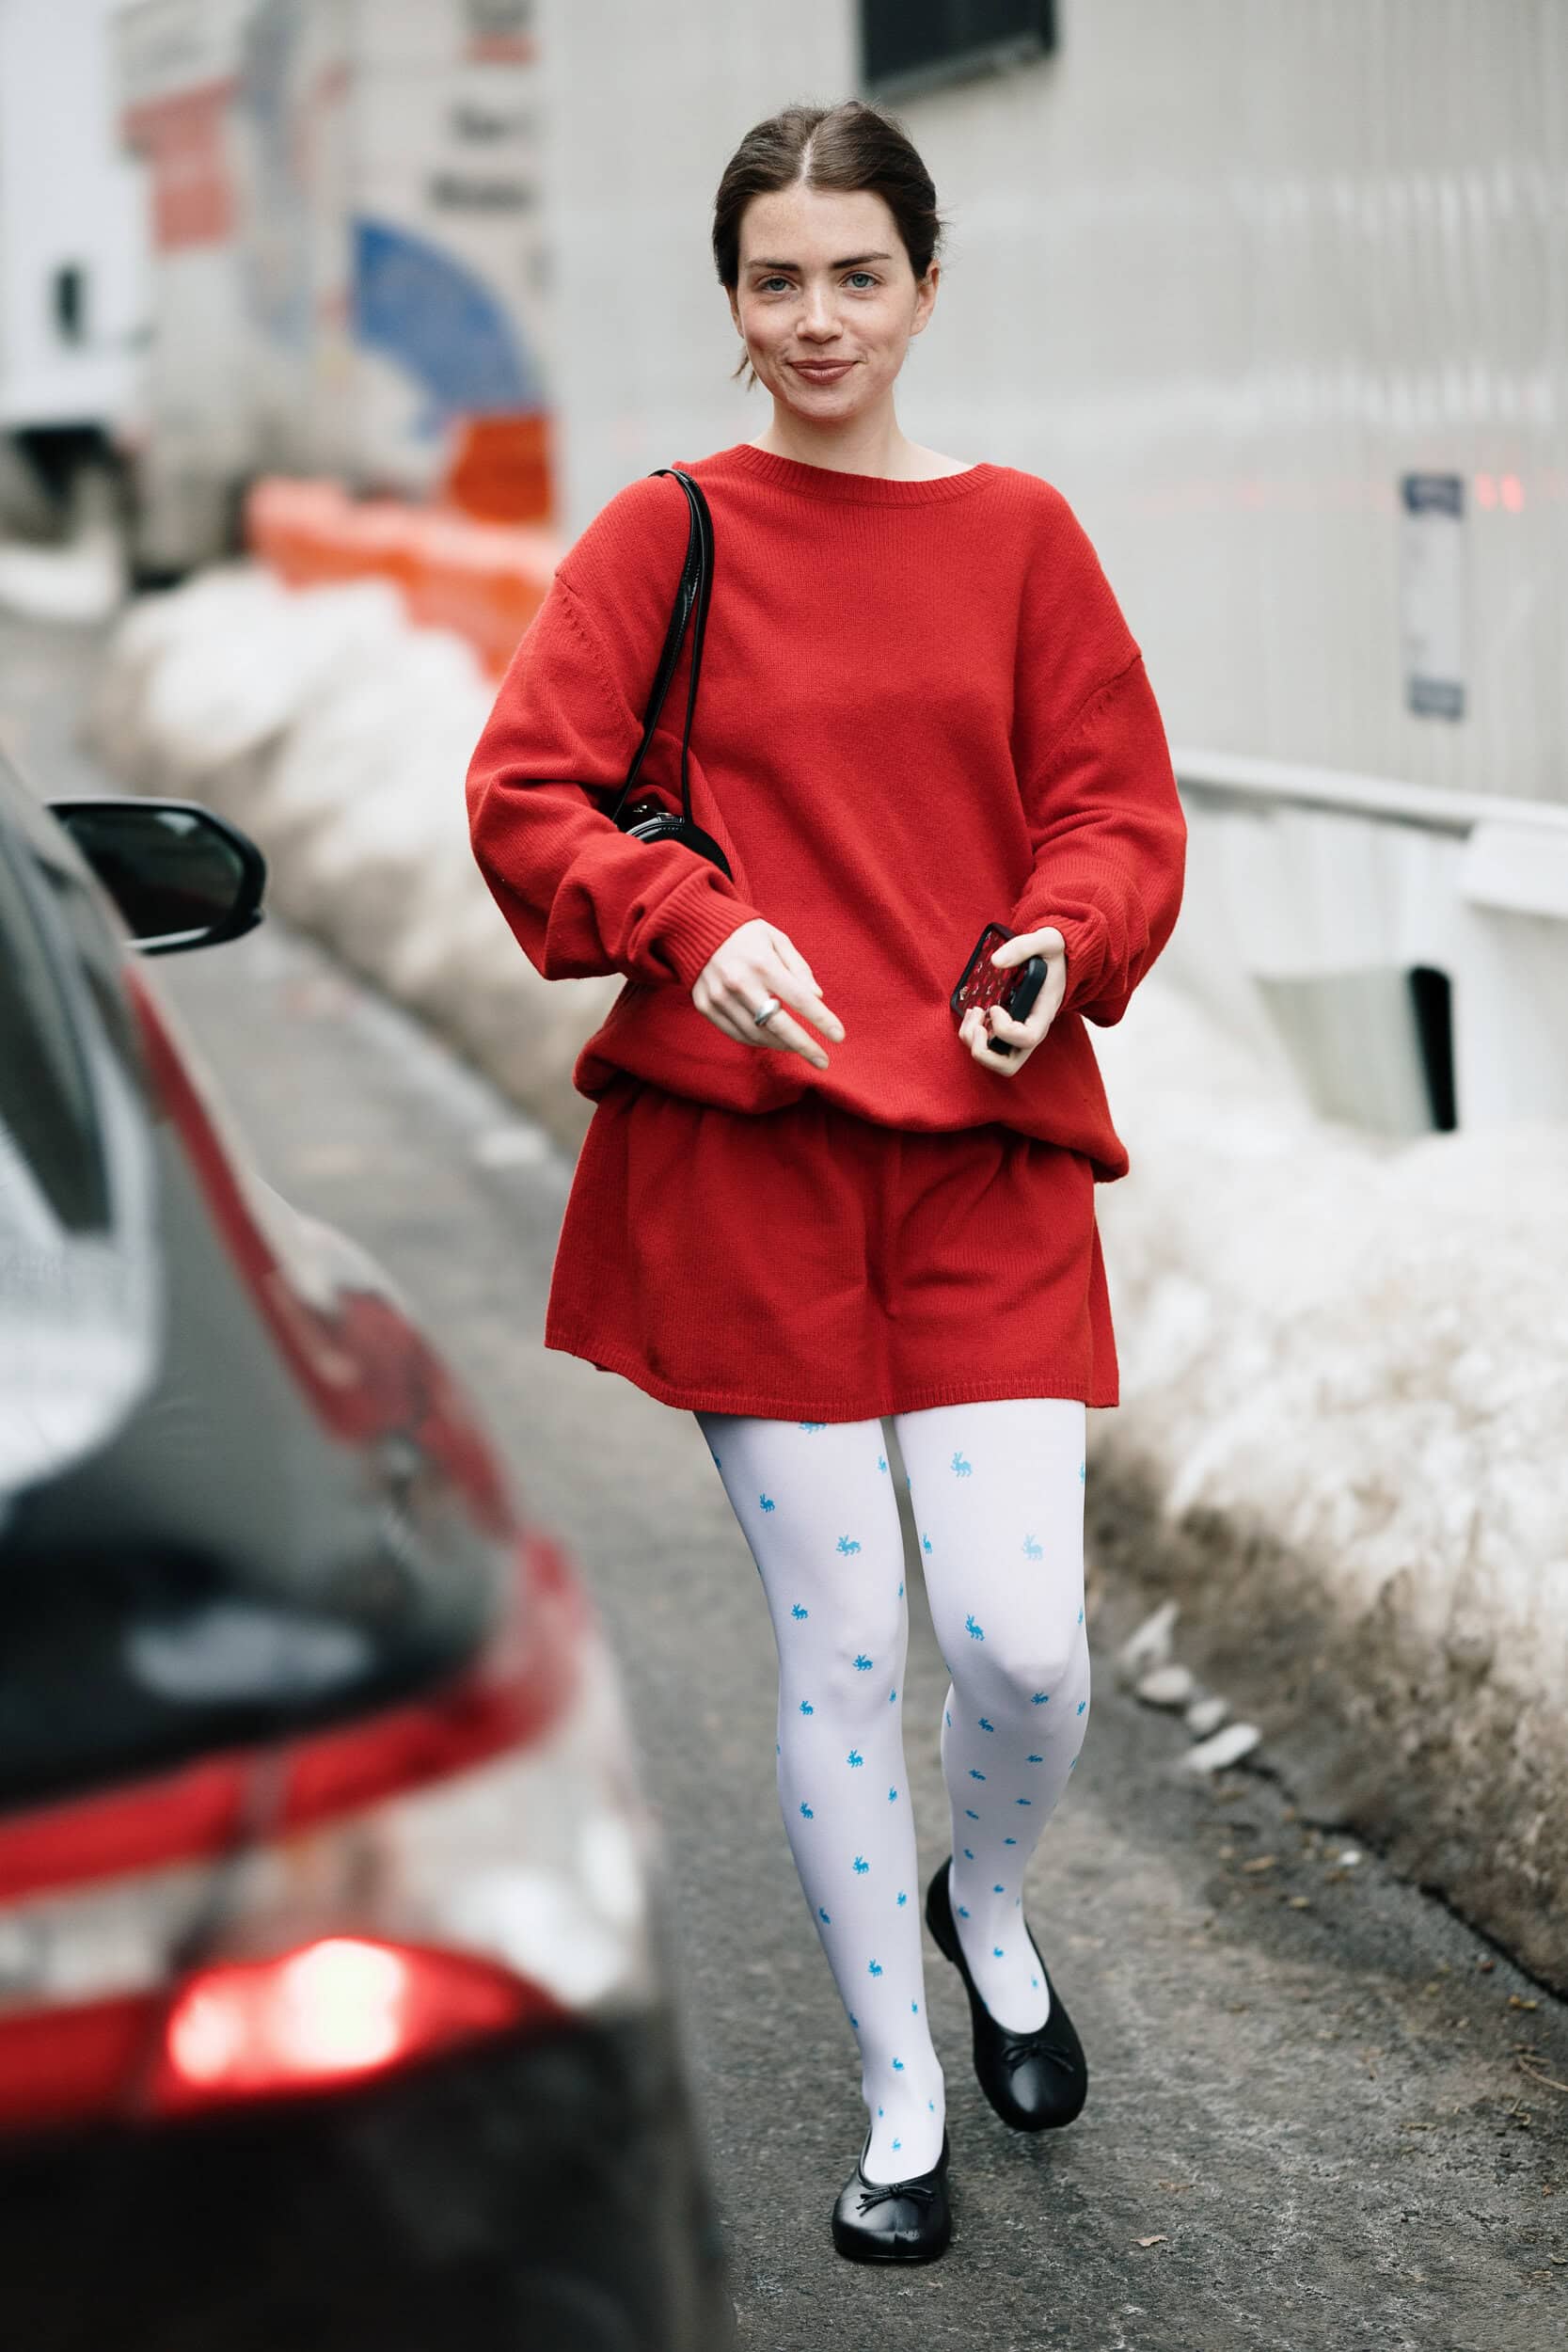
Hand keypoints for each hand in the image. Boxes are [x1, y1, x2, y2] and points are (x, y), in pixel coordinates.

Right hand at [692, 918, 844, 1069]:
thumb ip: (799, 968)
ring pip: (757, 1035)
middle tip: (823, 1061)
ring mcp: (719, 997)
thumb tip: (817, 997)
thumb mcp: (777, 940)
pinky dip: (757, 1041)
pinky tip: (772, 1040)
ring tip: (797, 1046)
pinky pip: (736, 1033)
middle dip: (804, 1046)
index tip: (839, 1037)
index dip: (822, 1020)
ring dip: (782, 1045)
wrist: (694, 927)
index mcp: (762, 963)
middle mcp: (740, 982)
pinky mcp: (705, 1006)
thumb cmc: (745, 934)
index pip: (799, 999)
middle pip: (778, 1025)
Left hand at [957, 925, 1066, 1077]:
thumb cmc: (1053, 952)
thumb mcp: (1046, 940)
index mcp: (1044, 1013)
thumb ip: (1023, 947)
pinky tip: (973, 1014)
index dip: (1004, 1028)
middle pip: (1009, 1065)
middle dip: (983, 1052)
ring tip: (972, 1017)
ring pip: (997, 1062)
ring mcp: (1020, 1035)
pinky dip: (974, 1038)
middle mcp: (1033, 1030)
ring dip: (975, 1046)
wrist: (1060, 960)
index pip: (1028, 1039)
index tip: (993, 1007)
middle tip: (976, 1026)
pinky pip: (990, 1050)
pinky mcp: (1009, 1033)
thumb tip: (996, 961)